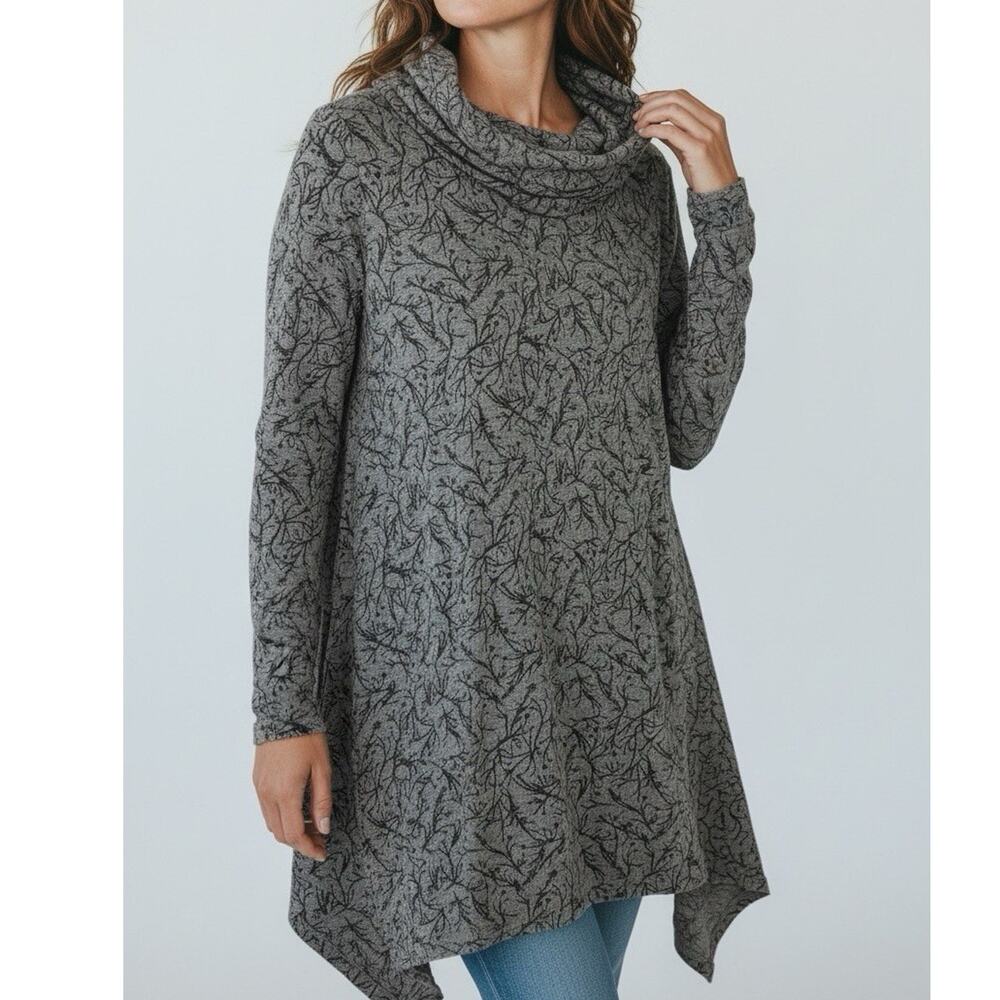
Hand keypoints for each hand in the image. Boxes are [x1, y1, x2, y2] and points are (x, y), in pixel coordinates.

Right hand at [252, 731, 331, 860]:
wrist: (284, 714)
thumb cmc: (306, 739)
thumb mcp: (322, 769)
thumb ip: (322, 801)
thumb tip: (323, 828)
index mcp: (285, 793)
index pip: (294, 834)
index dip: (308, 848)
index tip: (322, 852)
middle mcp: (268, 794)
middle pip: (281, 834)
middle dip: (300, 842)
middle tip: (320, 839)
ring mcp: (260, 788)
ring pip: (271, 824)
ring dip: (290, 831)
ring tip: (311, 825)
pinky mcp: (257, 781)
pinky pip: (266, 810)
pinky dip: (281, 818)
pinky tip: (297, 810)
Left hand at [633, 89, 738, 193]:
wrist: (721, 196)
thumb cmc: (705, 175)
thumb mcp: (690, 149)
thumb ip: (676, 135)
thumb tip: (655, 125)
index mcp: (712, 119)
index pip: (682, 95)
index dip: (659, 95)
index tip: (642, 102)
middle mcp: (712, 122)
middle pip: (676, 98)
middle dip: (652, 103)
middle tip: (636, 116)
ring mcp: (707, 135)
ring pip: (673, 110)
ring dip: (650, 114)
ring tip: (638, 125)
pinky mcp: (699, 149)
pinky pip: (671, 131)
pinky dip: (653, 129)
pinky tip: (644, 134)